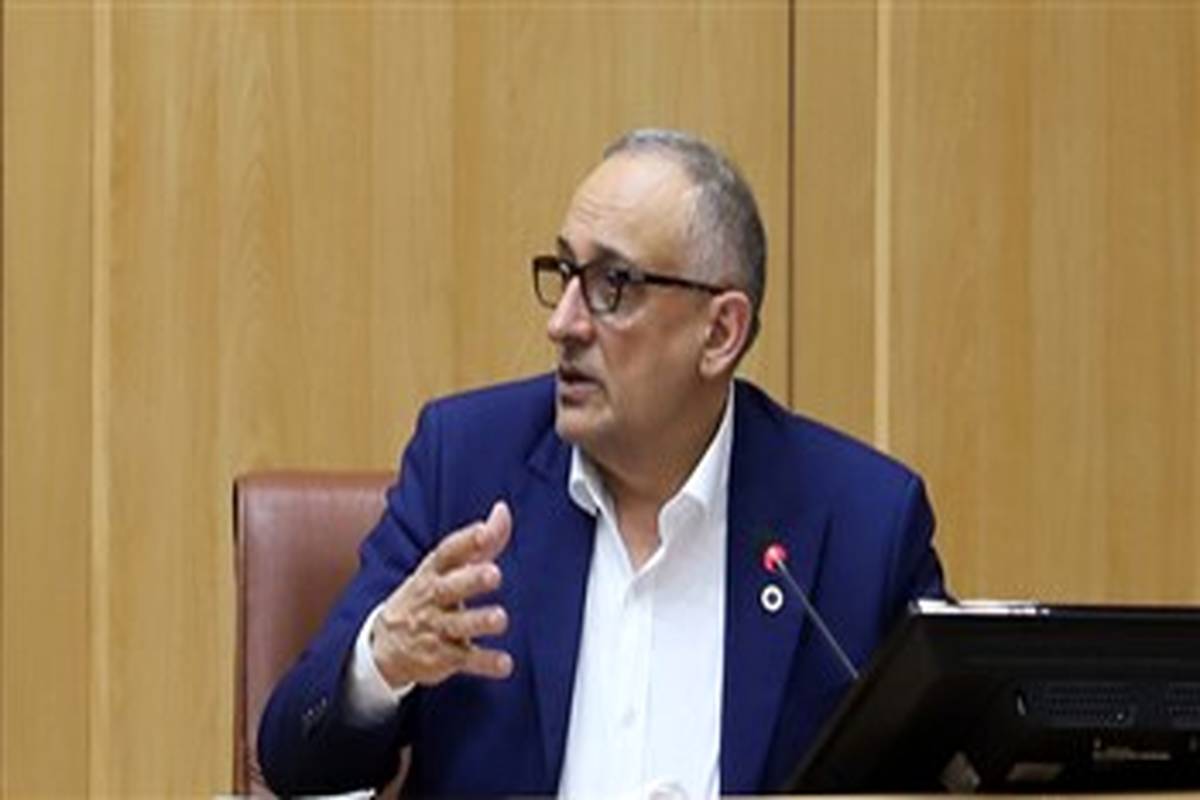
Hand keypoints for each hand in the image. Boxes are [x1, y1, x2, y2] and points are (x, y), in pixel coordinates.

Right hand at [370, 500, 513, 687]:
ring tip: (500, 618)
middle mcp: (432, 598)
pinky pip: (464, 660)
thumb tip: (503, 510)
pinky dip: (484, 663)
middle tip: (494, 574)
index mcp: (433, 572)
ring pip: (457, 625)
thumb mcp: (448, 567)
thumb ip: (482, 542)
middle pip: (449, 587)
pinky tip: (504, 663)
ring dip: (479, 621)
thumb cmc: (427, 596)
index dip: (466, 542)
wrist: (383, 646)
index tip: (484, 532)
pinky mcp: (442, 657)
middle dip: (471, 580)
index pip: (447, 552)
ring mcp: (435, 628)